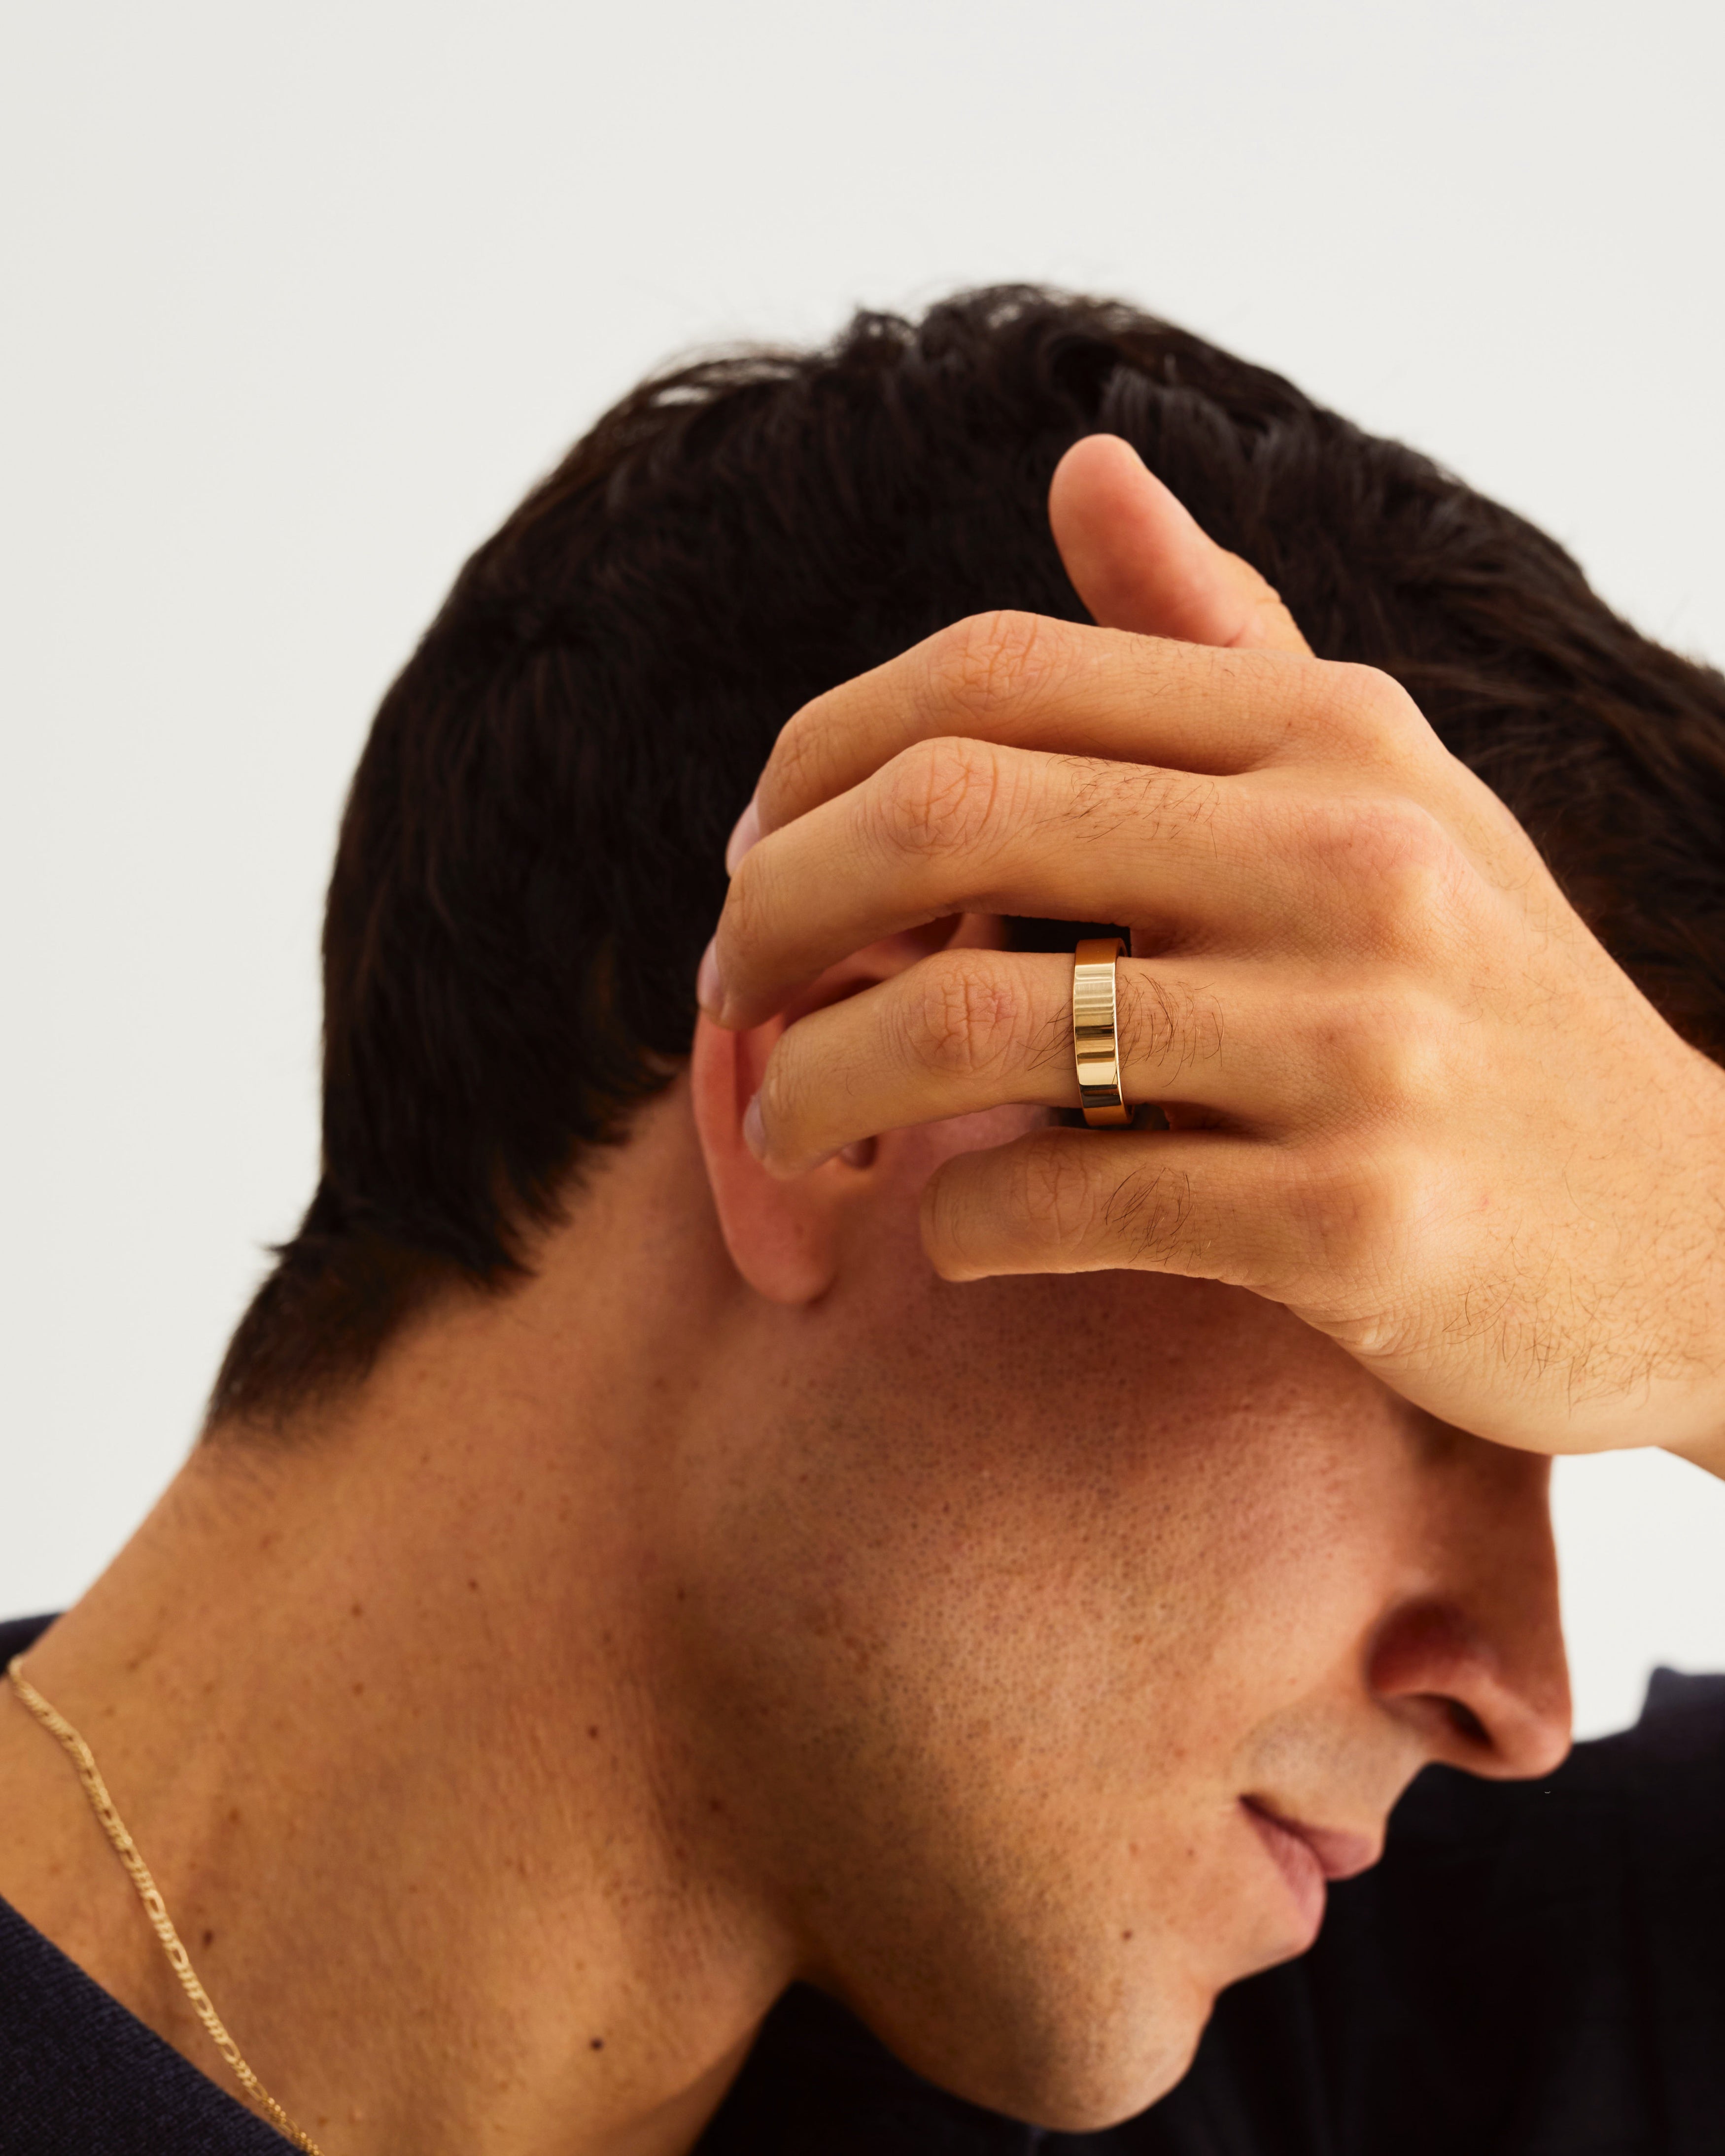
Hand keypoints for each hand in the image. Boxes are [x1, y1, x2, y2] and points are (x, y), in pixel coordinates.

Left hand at [701, 436, 1724, 1465]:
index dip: (811, 761)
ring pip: (972, 1025)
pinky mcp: (1357, 1227)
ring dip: (821, 1087)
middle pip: (946, 821)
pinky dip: (958, 1224)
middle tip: (725, 999)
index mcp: (1328, 732)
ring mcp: (1362, 1045)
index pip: (987, 678)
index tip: (748, 860)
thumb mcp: (1381, 788)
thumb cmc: (1483, 999)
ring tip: (789, 1131)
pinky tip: (957, 1230)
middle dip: (772, 912)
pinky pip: (1059, 1205)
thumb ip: (1220, 638)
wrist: (1693, 1230)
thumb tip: (1079, 459)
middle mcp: (1350, 856)